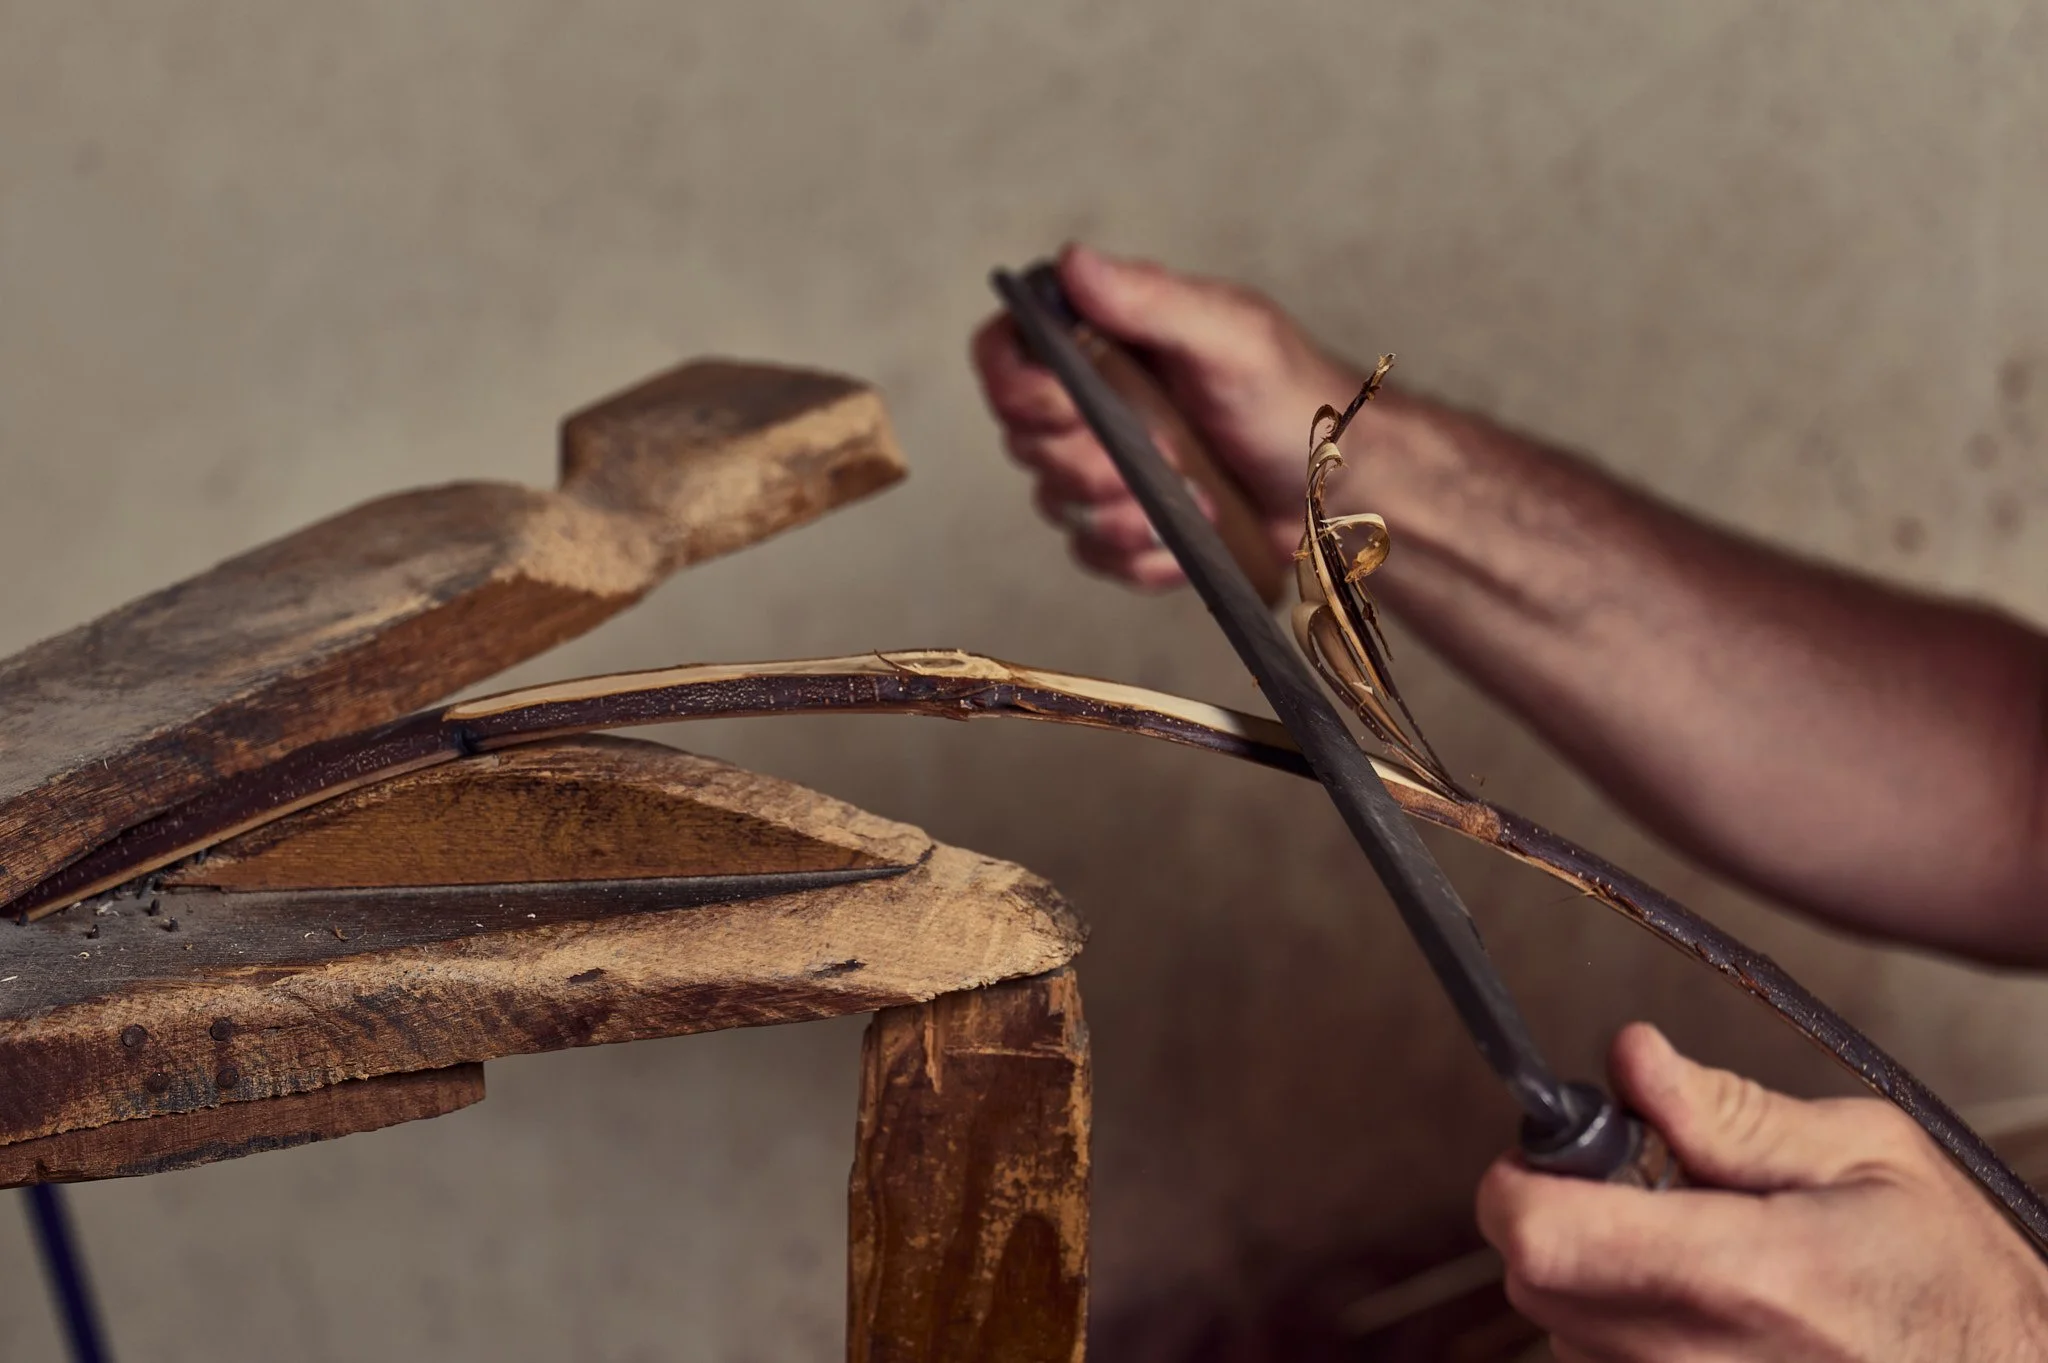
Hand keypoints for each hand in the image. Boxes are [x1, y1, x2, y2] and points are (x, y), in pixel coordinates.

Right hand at [970, 242, 1363, 588]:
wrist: (1346, 492)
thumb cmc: (1300, 401)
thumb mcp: (1232, 337)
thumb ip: (1151, 300)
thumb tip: (1073, 263)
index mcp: (1108, 340)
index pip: (1008, 352)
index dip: (1013, 386)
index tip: (1061, 408)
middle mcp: (1096, 401)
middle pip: (1025, 439)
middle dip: (1086, 462)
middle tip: (1158, 458)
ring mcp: (1108, 468)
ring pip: (1056, 504)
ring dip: (1121, 515)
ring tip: (1193, 501)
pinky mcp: (1128, 527)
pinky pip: (1094, 553)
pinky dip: (1140, 556)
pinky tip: (1188, 537)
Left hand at [1478, 1024, 2047, 1360]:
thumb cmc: (1954, 1278)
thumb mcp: (1868, 1154)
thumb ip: (1730, 1111)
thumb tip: (1631, 1059)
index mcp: (1749, 1272)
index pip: (1544, 1233)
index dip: (1521, 1181)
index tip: (1553, 1149)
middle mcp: (1703, 1358)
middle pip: (1536, 1280)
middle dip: (1559, 1214)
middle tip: (1639, 1187)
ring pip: (1564, 1328)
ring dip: (1595, 1276)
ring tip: (1695, 1254)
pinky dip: (1626, 1329)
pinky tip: (1702, 1308)